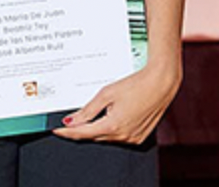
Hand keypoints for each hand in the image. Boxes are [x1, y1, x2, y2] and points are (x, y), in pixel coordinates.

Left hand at [56, 60, 180, 143]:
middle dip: (82, 129)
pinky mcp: (140, 136)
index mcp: (112, 126)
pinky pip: (119, 136)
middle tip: (73, 119)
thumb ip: (87, 110)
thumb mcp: (107, 93)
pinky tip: (113, 116)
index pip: (82, 133)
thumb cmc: (138, 83)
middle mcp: (123, 135)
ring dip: (98, 128)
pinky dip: (112, 129)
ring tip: (99, 112)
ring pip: (106, 137)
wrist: (162, 82)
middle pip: (94, 136)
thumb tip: (71, 121)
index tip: (56, 130)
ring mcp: (132, 138)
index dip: (67, 132)